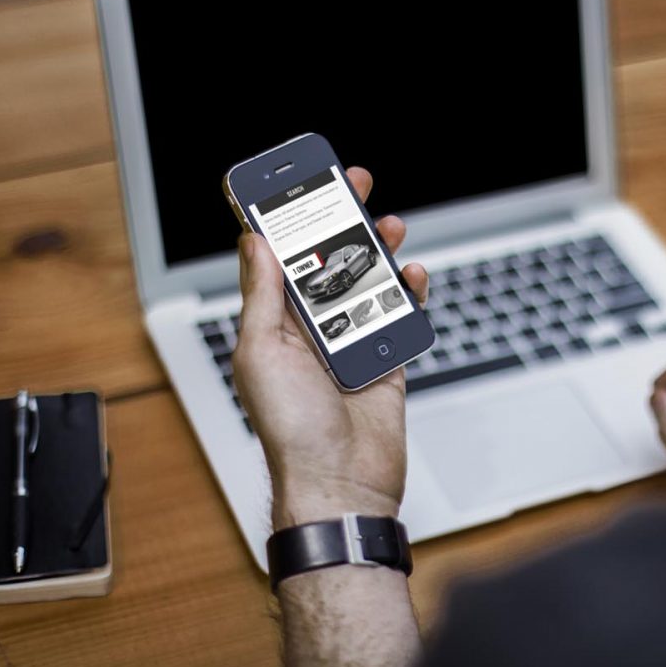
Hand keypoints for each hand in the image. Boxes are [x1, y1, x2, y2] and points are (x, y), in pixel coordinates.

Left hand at [232, 167, 428, 529]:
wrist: (341, 484)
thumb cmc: (291, 430)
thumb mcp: (261, 353)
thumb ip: (263, 295)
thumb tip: (254, 241)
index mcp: (273, 325)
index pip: (277, 258)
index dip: (285, 219)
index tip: (295, 182)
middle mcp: (310, 330)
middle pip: (327, 262)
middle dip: (338, 220)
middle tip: (353, 184)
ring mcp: (349, 343)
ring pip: (366, 282)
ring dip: (378, 250)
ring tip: (389, 224)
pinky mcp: (385, 360)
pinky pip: (398, 315)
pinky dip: (408, 292)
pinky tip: (412, 274)